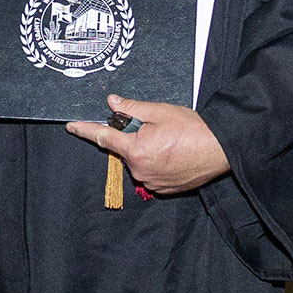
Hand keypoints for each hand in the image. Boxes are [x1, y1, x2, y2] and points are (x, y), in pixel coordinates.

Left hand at [63, 95, 230, 194]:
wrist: (221, 149)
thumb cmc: (192, 129)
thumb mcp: (159, 111)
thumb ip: (131, 108)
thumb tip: (112, 103)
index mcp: (135, 150)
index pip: (102, 137)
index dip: (85, 130)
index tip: (71, 126)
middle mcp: (139, 171)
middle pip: (125, 149)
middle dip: (133, 136)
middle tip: (156, 127)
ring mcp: (152, 183)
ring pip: (138, 162)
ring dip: (147, 150)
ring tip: (171, 141)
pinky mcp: (164, 189)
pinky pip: (151, 173)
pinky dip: (157, 162)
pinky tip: (174, 154)